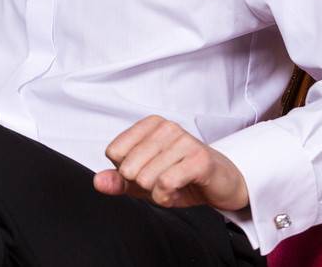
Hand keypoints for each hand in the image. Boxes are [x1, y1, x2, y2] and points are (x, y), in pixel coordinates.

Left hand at [94, 115, 249, 210]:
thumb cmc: (182, 178)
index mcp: (149, 125)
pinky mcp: (199, 159)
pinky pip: (166, 183)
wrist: (223, 184)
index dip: (126, 172)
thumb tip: (98, 182)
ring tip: (173, 186)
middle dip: (142, 185)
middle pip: (128, 167)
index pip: (114, 152)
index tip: (147, 171)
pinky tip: (177, 192)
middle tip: (163, 182)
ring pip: (146, 177)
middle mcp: (166, 127)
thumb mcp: (145, 181)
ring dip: (156, 193)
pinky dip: (166, 196)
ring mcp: (184, 140)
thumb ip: (119, 181)